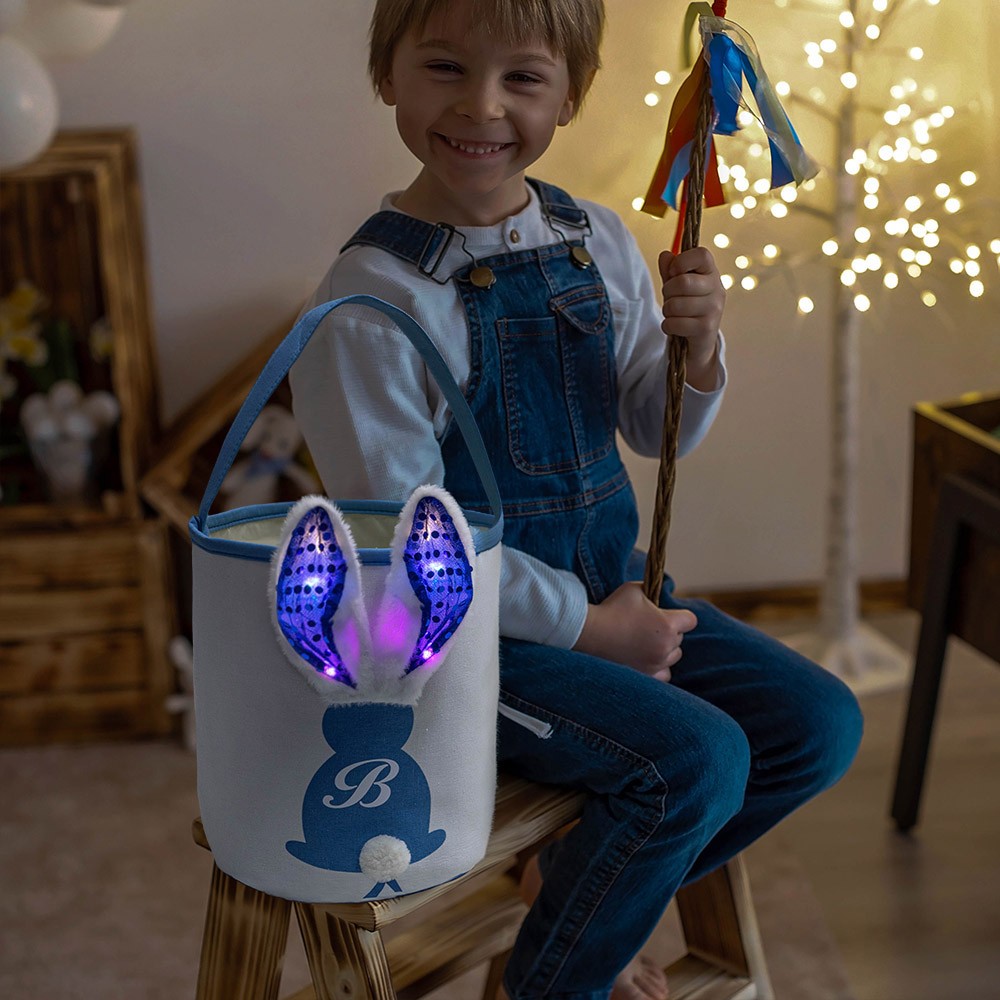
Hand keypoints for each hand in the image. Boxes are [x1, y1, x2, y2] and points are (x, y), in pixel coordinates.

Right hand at [573, 581, 696, 681]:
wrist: (590, 632)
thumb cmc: (612, 608)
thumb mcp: (634, 589)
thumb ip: (652, 589)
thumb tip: (659, 590)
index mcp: (667, 624)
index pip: (691, 620)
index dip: (681, 616)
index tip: (668, 615)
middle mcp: (666, 646)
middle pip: (680, 639)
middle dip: (669, 632)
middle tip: (647, 627)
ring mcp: (656, 664)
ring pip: (673, 657)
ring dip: (665, 650)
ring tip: (646, 643)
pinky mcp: (646, 676)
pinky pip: (664, 674)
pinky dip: (658, 667)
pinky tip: (647, 659)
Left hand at [659, 246, 724, 391]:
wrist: (699, 341)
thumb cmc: (687, 308)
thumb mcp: (676, 286)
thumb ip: (670, 270)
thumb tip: (665, 255)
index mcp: (711, 272)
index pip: (701, 254)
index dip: (682, 261)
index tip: (674, 272)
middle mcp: (717, 289)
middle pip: (683, 282)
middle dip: (667, 292)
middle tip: (670, 299)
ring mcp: (714, 309)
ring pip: (676, 304)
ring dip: (667, 311)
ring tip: (673, 314)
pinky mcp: (707, 328)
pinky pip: (675, 323)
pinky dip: (668, 326)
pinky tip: (674, 327)